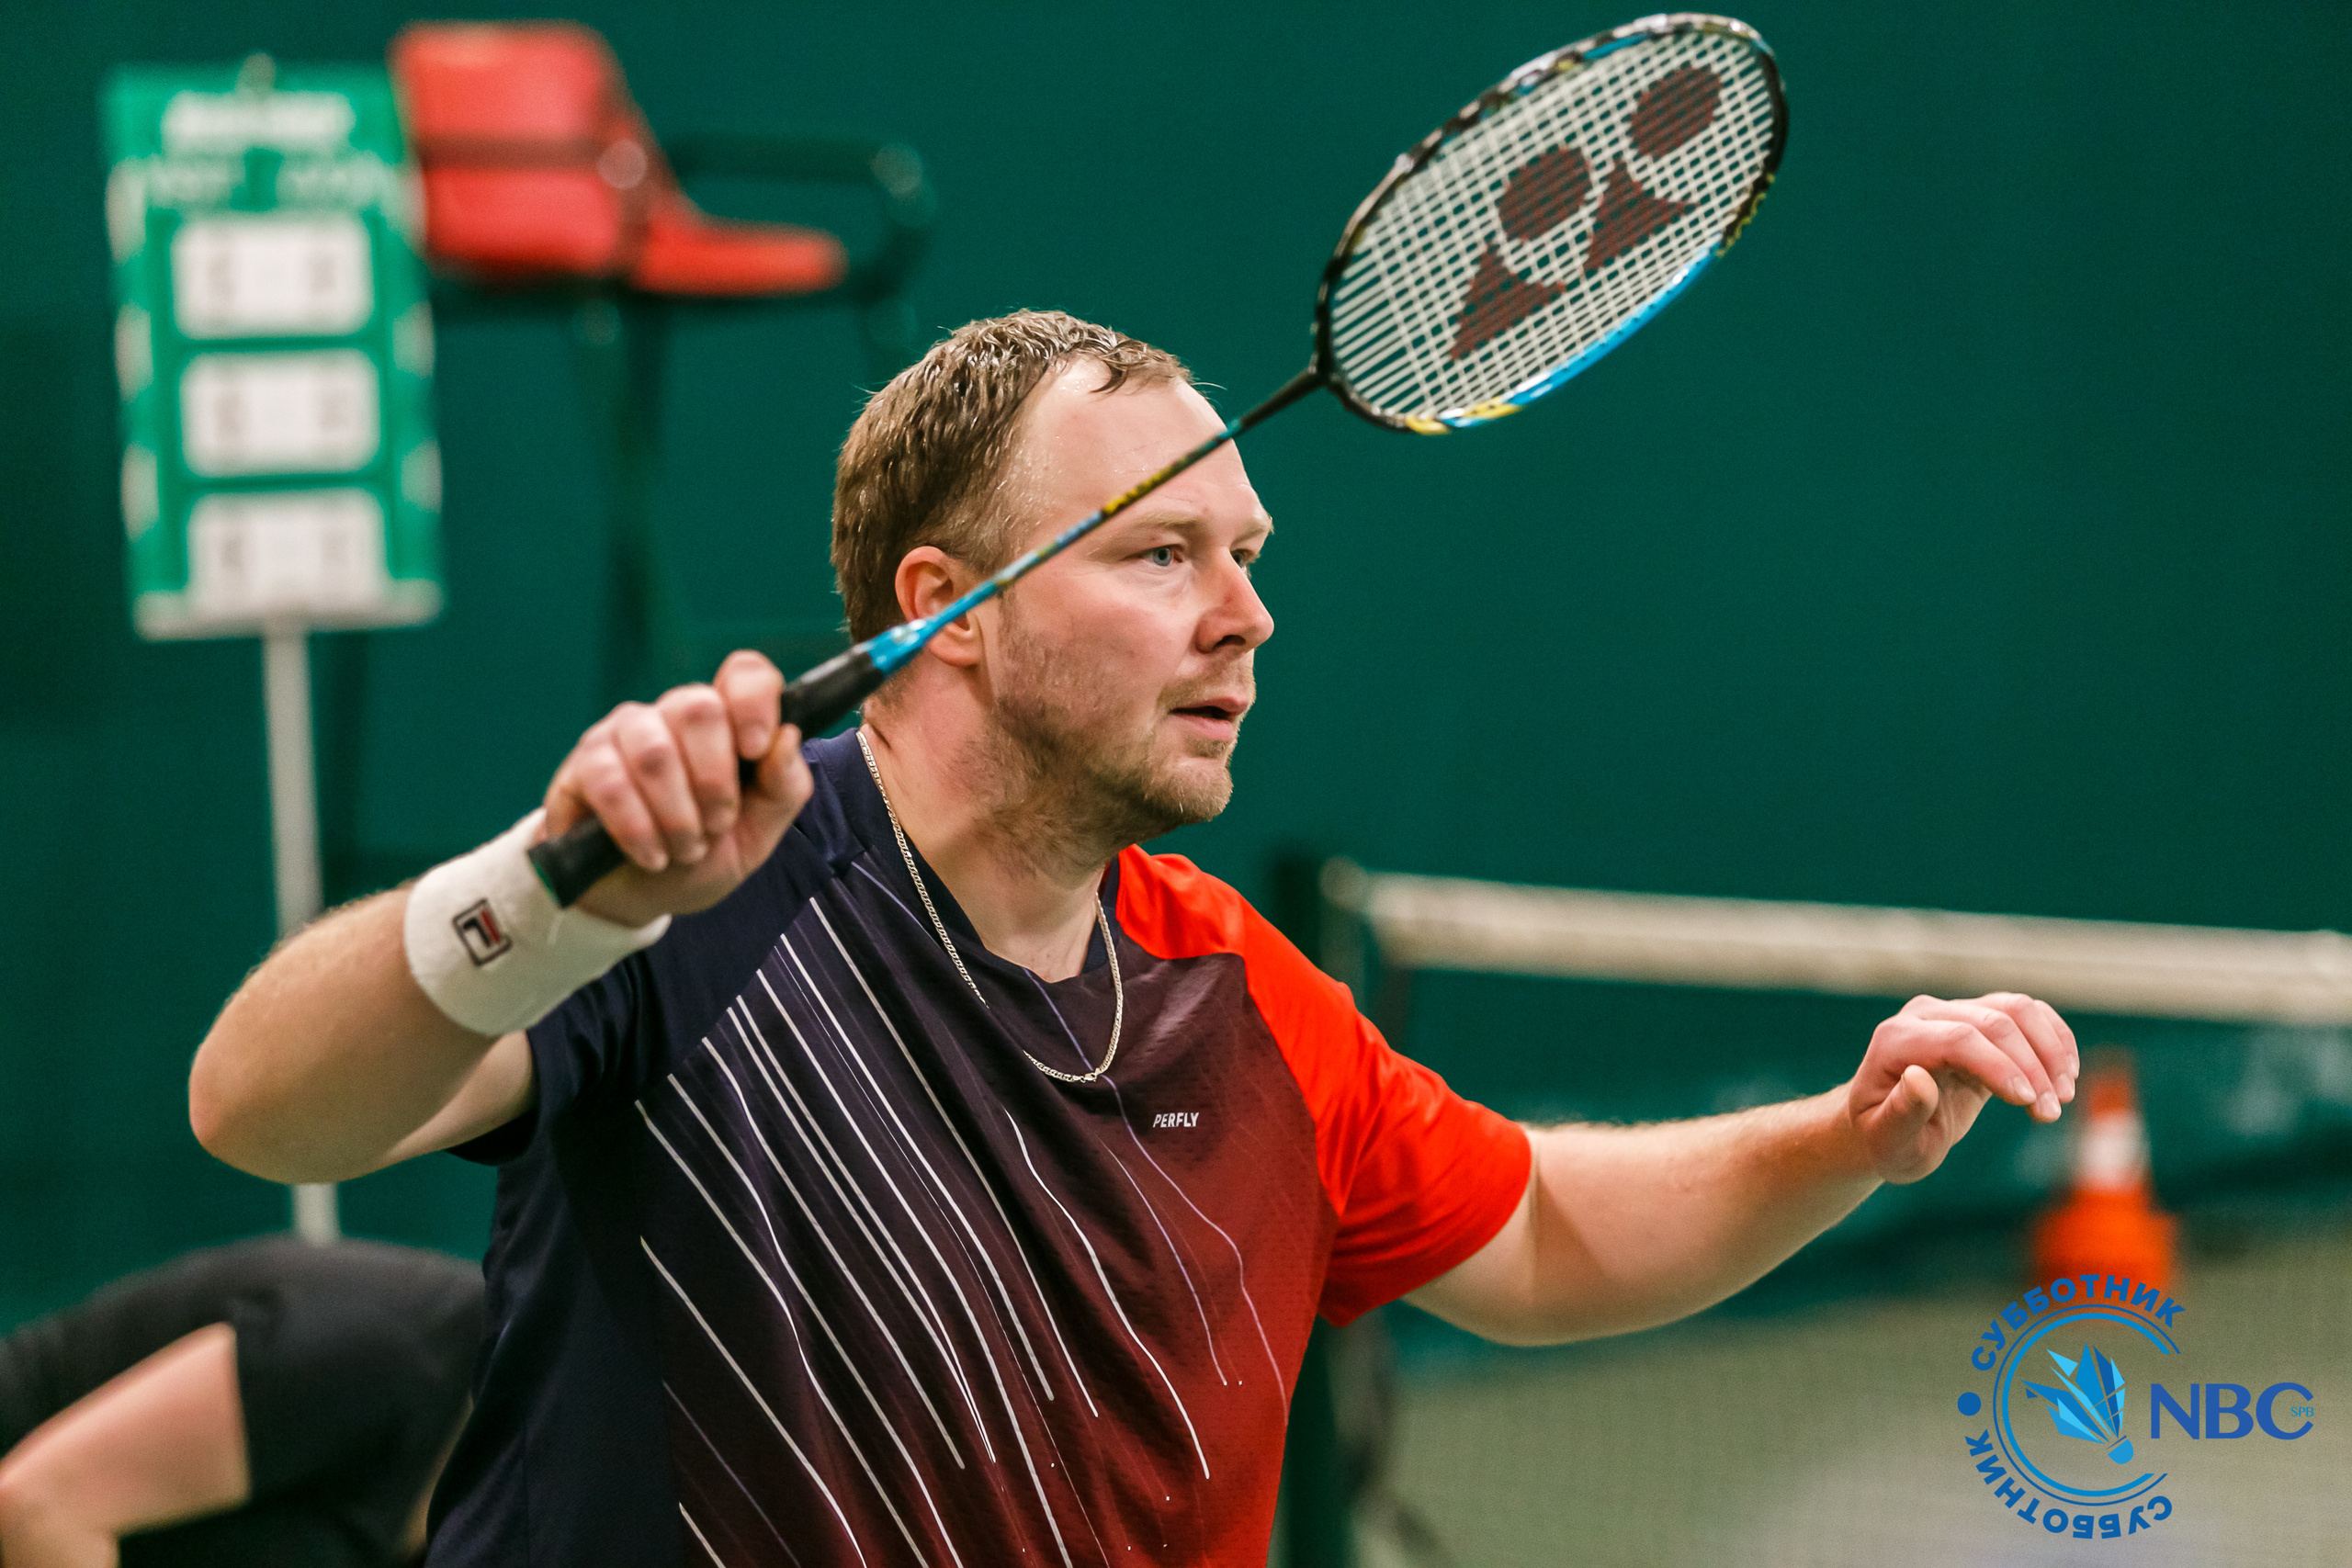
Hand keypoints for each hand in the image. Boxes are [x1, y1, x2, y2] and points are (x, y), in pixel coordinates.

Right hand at [542, 651, 813, 926]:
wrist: (643, 899)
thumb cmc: (704, 855)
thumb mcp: (759, 832)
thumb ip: (784, 787)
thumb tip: (787, 736)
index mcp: (725, 722)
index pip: (745, 673)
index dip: (754, 701)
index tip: (755, 750)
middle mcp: (673, 715)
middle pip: (698, 708)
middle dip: (714, 781)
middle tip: (716, 826)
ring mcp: (624, 733)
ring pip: (654, 750)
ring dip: (677, 814)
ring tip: (685, 850)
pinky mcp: (583, 764)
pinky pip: (610, 781)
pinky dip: (637, 827)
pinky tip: (651, 855)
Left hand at [1846, 992, 2078, 1184]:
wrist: (1889, 1126)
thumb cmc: (1886, 1139)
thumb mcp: (1888, 1140)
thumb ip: (1901, 1112)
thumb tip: (1919, 1077)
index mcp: (1895, 1041)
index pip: (1958, 1039)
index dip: (1999, 1066)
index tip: (2029, 1102)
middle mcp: (1924, 1016)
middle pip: (1994, 1022)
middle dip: (2032, 1067)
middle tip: (2051, 1114)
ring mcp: (1954, 1012)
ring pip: (2017, 1009)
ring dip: (2050, 1051)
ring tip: (2062, 1098)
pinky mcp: (1980, 1021)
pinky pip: (2026, 1013)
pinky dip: (2053, 1039)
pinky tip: (2066, 1076)